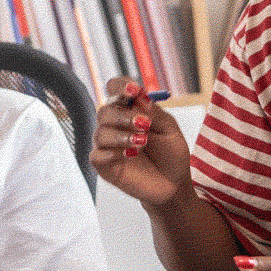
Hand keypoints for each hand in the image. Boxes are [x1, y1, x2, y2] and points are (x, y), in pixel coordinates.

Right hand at [90, 79, 190, 206]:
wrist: (174, 184)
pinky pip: (96, 155)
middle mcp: (116, 124)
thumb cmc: (171, 154)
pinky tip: (129, 155)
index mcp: (131, 110)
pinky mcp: (105, 165)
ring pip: (100, 132)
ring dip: (121, 135)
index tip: (134, 91)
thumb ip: (154, 113)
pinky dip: (111, 153)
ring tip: (142, 142)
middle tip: (144, 124)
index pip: (116, 89)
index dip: (121, 87)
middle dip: (124, 116)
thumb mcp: (170, 130)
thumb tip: (140, 97)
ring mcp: (109, 145)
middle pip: (105, 110)